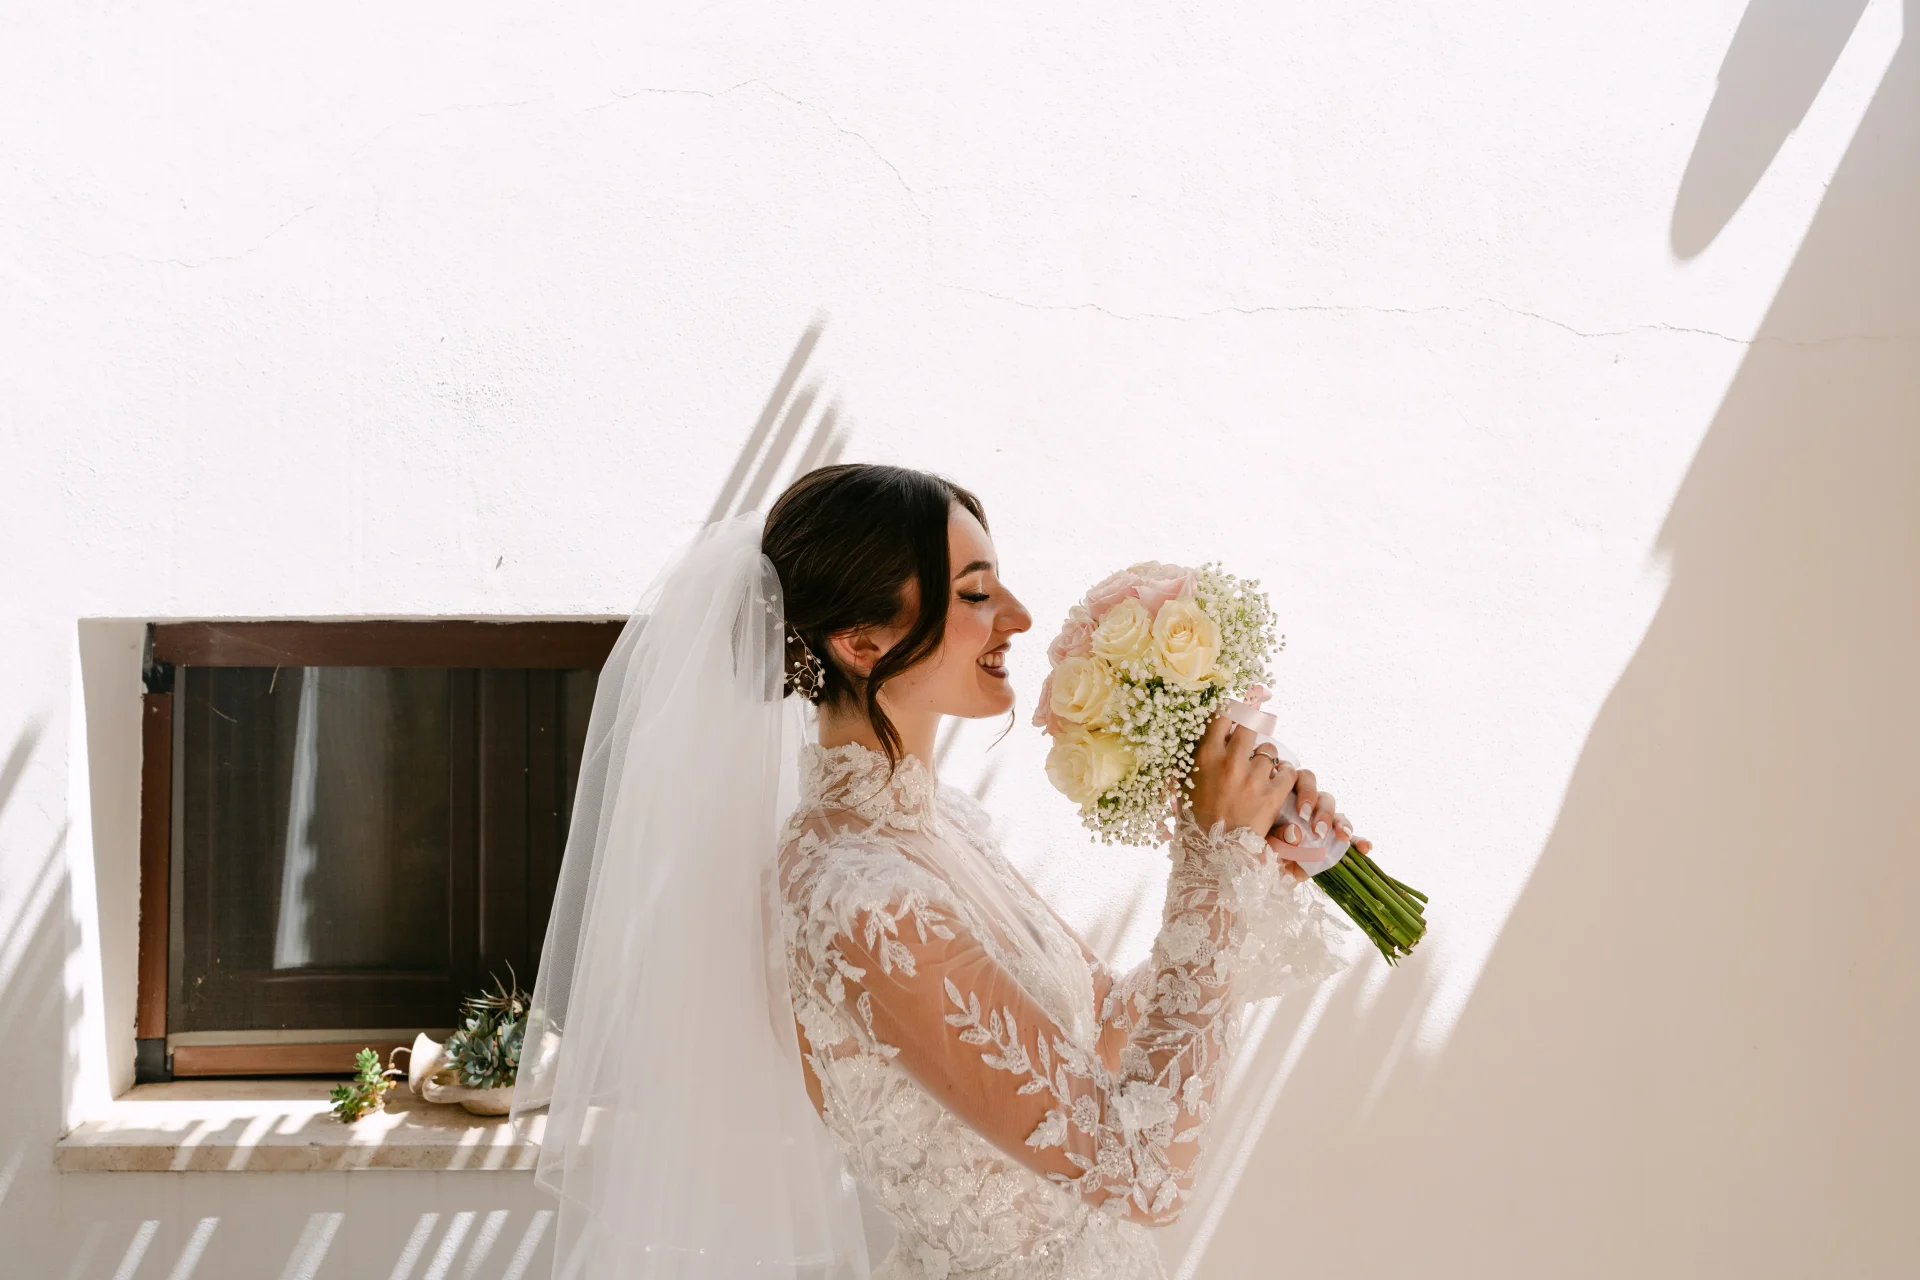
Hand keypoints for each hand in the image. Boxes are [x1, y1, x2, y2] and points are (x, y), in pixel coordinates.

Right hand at [1187, 712, 1295, 836]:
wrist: (1213, 854)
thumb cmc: (1194, 819)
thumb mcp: (1183, 784)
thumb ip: (1190, 759)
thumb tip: (1192, 736)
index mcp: (1205, 756)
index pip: (1222, 716)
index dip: (1233, 709)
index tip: (1240, 706)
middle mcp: (1230, 761)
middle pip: (1251, 724)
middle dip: (1256, 723)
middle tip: (1260, 723)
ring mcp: (1253, 777)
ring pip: (1270, 751)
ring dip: (1267, 759)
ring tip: (1263, 771)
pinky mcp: (1273, 794)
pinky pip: (1288, 772)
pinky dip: (1285, 776)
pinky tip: (1279, 783)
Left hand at [1265, 768, 1371, 881]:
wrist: (1259, 874)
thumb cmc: (1257, 850)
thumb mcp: (1261, 843)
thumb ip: (1276, 837)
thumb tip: (1295, 833)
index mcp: (1284, 797)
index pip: (1300, 780)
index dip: (1306, 791)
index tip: (1303, 812)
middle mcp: (1305, 807)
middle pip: (1321, 795)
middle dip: (1323, 811)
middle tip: (1317, 829)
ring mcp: (1320, 823)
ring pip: (1336, 813)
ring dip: (1340, 823)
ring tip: (1341, 836)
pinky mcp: (1331, 842)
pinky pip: (1349, 837)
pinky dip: (1358, 840)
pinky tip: (1365, 847)